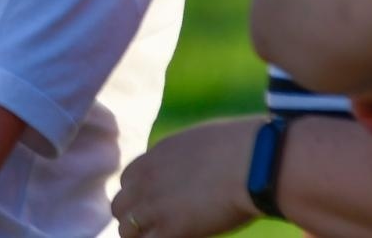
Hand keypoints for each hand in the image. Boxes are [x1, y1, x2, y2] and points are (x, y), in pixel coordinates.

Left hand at [111, 117, 259, 237]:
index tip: (151, 205)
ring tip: (159, 236)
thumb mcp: (196, 143)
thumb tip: (190, 169)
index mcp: (152, 158)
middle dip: (133, 218)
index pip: (126, 182)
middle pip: (120, 206)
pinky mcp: (170, 229)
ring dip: (140, 236)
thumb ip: (182, 160)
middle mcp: (144, 181)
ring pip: (126, 230)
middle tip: (153, 228)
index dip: (137, 196)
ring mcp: (153, 206)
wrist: (251, 162)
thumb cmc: (238, 148)